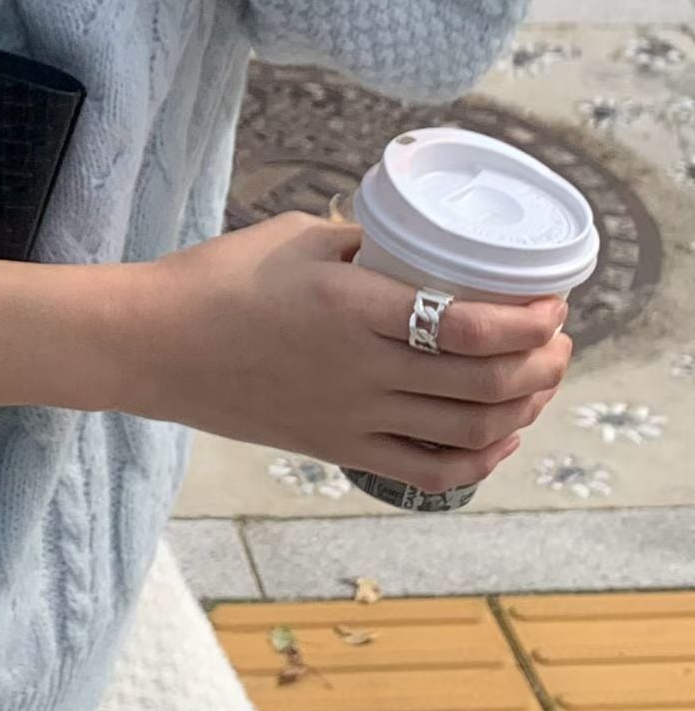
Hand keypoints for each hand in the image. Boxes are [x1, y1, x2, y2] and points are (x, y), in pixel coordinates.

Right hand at [122, 214, 572, 495]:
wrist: (153, 344)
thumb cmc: (217, 279)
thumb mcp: (296, 237)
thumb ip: (363, 244)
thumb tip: (415, 249)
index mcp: (351, 306)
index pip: (467, 324)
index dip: (526, 318)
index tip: (552, 300)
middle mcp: (360, 370)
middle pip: (484, 381)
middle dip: (542, 360)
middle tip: (558, 337)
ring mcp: (351, 417)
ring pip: (469, 429)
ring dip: (523, 405)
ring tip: (539, 379)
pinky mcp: (337, 449)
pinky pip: (429, 472)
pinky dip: (480, 459)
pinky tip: (500, 435)